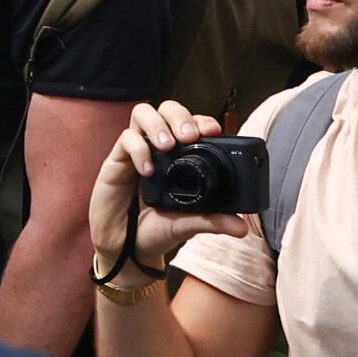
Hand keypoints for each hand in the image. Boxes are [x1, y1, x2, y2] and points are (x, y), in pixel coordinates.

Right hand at [86, 99, 247, 275]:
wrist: (125, 248)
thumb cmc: (155, 231)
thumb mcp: (188, 225)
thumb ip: (212, 221)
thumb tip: (241, 227)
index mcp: (181, 158)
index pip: (192, 124)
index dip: (203, 120)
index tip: (214, 130)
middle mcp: (159, 149)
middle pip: (168, 108)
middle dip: (181, 116)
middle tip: (189, 136)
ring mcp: (136, 152)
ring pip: (143, 113)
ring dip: (157, 124)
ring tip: (166, 145)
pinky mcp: (116, 161)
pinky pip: (125, 139)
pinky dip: (138, 149)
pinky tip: (147, 171)